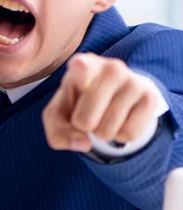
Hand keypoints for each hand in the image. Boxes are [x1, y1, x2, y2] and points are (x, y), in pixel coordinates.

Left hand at [42, 53, 157, 152]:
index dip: (80, 69)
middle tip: (86, 114)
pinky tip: (120, 119)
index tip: (80, 65)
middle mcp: (109, 68)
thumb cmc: (77, 103)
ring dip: (101, 133)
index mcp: (81, 65)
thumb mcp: (58, 116)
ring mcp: (132, 81)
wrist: (112, 93)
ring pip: (107, 131)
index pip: (80, 67)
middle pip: (85, 120)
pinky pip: (129, 134)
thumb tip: (84, 143)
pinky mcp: (150, 97)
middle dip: (82, 127)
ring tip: (103, 115)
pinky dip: (120, 136)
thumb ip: (58, 133)